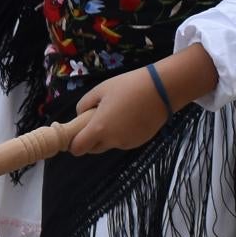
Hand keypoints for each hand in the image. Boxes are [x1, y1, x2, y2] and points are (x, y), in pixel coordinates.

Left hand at [71, 47, 217, 153]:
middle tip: (94, 120)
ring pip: (109, 145)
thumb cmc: (128, 86)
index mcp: (99, 128)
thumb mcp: (100, 90)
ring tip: (116, 113)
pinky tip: (129, 117)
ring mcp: (127, 143)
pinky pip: (123, 141)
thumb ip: (84, 105)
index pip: (78, 149)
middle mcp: (113, 141)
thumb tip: (80, 116)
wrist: (162, 90)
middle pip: (92, 149)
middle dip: (89, 139)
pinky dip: (121, 134)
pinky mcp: (139, 142)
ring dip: (106, 136)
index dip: (73, 143)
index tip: (74, 133)